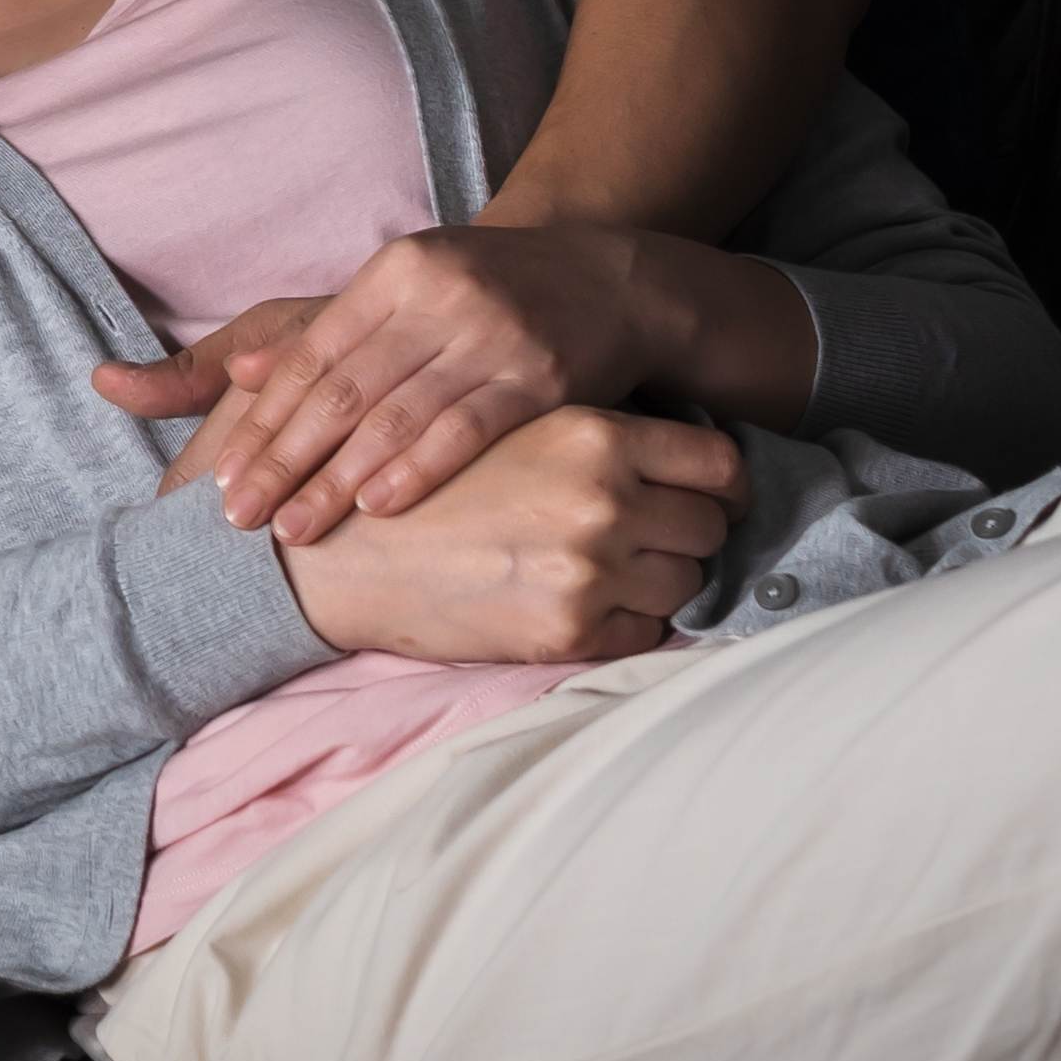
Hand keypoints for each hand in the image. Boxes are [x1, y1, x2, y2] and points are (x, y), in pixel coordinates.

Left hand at [101, 224, 679, 535]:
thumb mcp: (404, 293)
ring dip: (336, 479)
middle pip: (341, 389)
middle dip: (284, 460)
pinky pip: (467, 430)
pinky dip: (417, 470)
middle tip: (238, 519)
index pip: (311, 356)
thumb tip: (238, 375)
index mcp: (393, 273)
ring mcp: (492, 334)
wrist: (608, 283)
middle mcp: (437, 296)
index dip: (263, 420)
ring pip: (395, 415)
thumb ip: (323, 333)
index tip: (221, 478)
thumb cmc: (485, 297)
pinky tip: (376, 507)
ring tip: (292, 531)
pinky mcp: (542, 376)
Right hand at [272, 406, 743, 667]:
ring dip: (655, 581)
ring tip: (602, 571)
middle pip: (709, 526)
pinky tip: (580, 605)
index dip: (722, 484)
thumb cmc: (422, 481)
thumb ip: (595, 434)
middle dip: (684, 534)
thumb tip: (682, 456)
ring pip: (684, 583)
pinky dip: (626, 624)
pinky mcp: (570, 632)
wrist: (338, 551)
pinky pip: (646, 634)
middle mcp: (604, 500)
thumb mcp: (509, 425)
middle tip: (646, 537)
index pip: (719, 462)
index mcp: (593, 436)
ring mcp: (591, 571)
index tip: (708, 496)